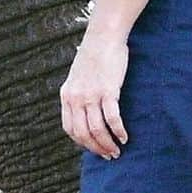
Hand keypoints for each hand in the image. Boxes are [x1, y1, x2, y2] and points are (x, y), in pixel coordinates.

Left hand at [60, 30, 128, 158]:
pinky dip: (118, 131)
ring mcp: (90, 94)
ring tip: (117, 150)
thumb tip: (85, 114)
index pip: (69, 128)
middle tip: (109, 155)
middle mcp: (75, 97)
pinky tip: (125, 137)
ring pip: (97, 130)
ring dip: (108, 144)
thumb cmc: (94, 57)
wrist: (103, 37)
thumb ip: (78, 95)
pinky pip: (112, 118)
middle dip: (96, 148)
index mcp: (66, 95)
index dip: (82, 143)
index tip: (94, 148)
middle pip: (83, 133)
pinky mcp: (107, 90)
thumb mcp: (77, 77)